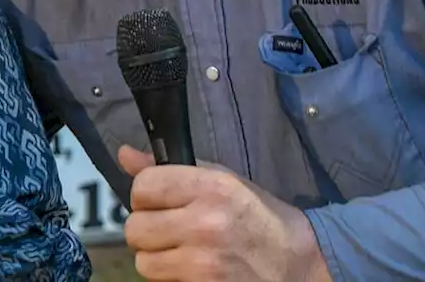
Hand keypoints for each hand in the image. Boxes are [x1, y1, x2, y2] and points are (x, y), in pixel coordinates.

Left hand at [119, 145, 331, 281]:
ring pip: (143, 262)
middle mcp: (205, 223)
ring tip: (183, 253)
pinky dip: (171, 278)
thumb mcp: (222, 182)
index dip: (145, 195)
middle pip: (135, 228)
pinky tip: (193, 271)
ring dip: (158, 259)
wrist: (299, 265)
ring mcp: (203, 262)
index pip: (143, 186)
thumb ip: (171, 170)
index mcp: (211, 188)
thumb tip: (124, 154)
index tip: (159, 202)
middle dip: (148, 231)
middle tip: (170, 231)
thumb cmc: (258, 218)